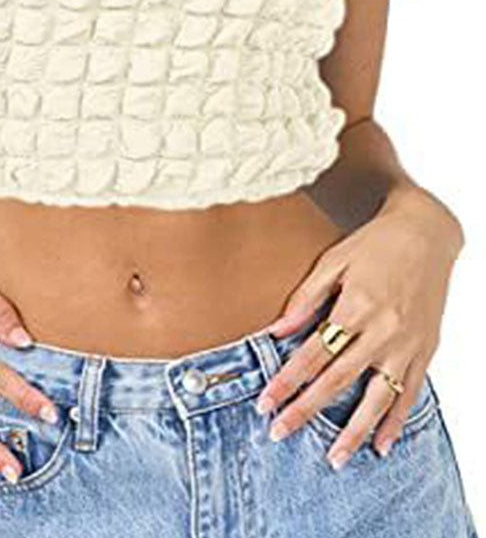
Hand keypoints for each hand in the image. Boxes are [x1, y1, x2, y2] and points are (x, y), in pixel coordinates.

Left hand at [254, 183, 463, 469]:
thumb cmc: (374, 243)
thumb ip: (305, 297)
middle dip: (306, 409)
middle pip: (338, 380)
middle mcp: (381, 329)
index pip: (313, 354)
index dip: (287, 381)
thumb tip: (276, 331)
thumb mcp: (333, 260)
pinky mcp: (425, 350)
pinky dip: (396, 421)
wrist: (426, 233)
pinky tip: (381, 444)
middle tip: (280, 433)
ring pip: (377, 397)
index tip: (264, 403)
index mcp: (354, 305)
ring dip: (354, 431)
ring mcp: (406, 343)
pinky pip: (410, 393)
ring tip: (333, 458)